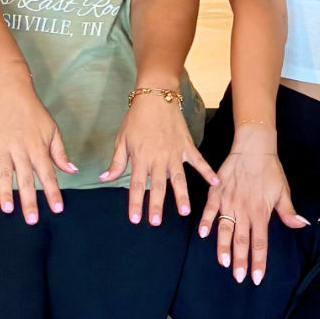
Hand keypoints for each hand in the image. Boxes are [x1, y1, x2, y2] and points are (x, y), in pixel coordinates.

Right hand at [0, 66, 74, 222]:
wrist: (10, 91)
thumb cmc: (34, 112)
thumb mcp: (52, 130)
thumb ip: (59, 153)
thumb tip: (72, 170)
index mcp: (38, 148)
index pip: (48, 174)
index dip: (53, 192)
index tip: (57, 209)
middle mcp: (21, 150)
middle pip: (26, 179)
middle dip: (29, 200)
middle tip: (31, 220)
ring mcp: (2, 146)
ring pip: (4, 172)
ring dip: (5, 191)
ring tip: (7, 209)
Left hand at [102, 88, 214, 226]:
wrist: (156, 96)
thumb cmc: (136, 118)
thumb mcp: (122, 139)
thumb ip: (116, 162)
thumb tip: (104, 179)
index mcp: (140, 156)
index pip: (135, 185)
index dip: (135, 203)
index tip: (135, 219)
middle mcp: (158, 157)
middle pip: (156, 185)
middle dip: (156, 205)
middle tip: (156, 222)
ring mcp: (174, 152)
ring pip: (178, 178)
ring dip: (181, 195)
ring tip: (185, 211)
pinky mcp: (187, 146)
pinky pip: (198, 161)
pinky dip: (207, 172)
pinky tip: (215, 183)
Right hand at [195, 134, 305, 283]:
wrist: (253, 148)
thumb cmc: (270, 170)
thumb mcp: (283, 191)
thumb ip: (288, 211)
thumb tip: (302, 225)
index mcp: (261, 212)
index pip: (260, 242)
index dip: (258, 261)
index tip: (256, 278)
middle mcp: (244, 210)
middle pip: (242, 240)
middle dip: (240, 261)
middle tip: (238, 278)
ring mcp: (229, 202)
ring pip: (225, 229)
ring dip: (223, 247)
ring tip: (223, 263)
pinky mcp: (217, 193)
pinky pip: (210, 210)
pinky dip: (206, 222)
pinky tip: (202, 235)